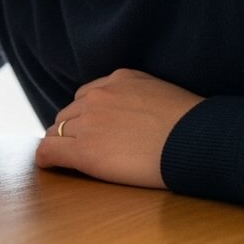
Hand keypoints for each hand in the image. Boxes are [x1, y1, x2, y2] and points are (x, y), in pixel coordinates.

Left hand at [35, 68, 202, 188]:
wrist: (198, 141)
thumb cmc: (194, 124)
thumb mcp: (163, 92)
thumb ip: (139, 95)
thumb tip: (136, 110)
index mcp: (118, 79)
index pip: (87, 96)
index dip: (85, 115)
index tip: (88, 127)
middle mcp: (98, 96)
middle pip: (69, 114)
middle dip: (71, 129)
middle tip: (78, 145)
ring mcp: (88, 121)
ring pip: (56, 131)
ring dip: (60, 142)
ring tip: (62, 156)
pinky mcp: (84, 149)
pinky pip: (50, 150)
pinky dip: (45, 157)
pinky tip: (47, 164)